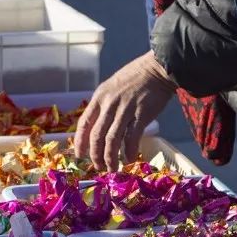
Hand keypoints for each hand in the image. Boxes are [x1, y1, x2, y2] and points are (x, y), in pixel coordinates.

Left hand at [74, 50, 176, 171]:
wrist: (157, 68)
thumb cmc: (135, 77)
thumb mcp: (112, 86)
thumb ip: (104, 104)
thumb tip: (98, 126)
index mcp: (100, 96)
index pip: (84, 123)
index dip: (80, 142)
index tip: (79, 155)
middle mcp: (109, 104)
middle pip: (96, 135)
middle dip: (95, 155)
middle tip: (99, 167)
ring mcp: (125, 109)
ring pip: (112, 140)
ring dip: (111, 158)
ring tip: (113, 168)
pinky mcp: (141, 114)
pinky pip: (132, 138)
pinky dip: (130, 151)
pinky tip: (130, 158)